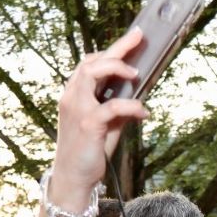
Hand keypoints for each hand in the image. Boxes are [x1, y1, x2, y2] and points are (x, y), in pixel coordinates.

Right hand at [54, 28, 147, 192]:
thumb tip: (139, 95)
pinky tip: (144, 113)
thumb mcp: (108, 124)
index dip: (110, 50)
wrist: (75, 177)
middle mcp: (72, 97)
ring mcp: (77, 109)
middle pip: (90, 62)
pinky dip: (131, 106)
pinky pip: (111, 107)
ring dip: (116, 68)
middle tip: (139, 38)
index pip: (89, 63)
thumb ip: (119, 108)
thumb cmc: (91, 150)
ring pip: (91, 74)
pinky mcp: (88, 124)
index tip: (132, 38)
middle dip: (116, 48)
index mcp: (75, 94)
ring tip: (136, 73)